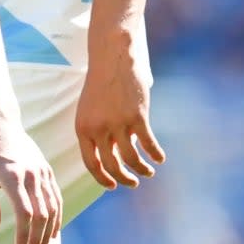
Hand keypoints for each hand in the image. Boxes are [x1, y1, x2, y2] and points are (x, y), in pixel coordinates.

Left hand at [0, 123, 62, 243]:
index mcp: (12, 176)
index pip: (24, 213)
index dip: (24, 235)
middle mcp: (31, 174)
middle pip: (41, 214)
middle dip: (37, 239)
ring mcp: (41, 171)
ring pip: (53, 207)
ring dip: (48, 231)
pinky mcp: (47, 169)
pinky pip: (56, 196)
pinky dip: (57, 215)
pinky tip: (53, 230)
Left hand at [75, 41, 164, 189]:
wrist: (112, 57)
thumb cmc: (102, 83)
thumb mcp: (92, 110)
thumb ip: (100, 133)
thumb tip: (115, 158)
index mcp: (82, 127)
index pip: (91, 163)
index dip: (102, 178)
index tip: (113, 185)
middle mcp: (98, 128)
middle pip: (112, 166)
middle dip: (124, 179)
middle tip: (134, 182)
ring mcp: (117, 123)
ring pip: (131, 159)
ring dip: (142, 170)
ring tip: (148, 171)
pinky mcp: (137, 117)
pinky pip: (148, 145)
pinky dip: (155, 154)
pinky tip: (160, 157)